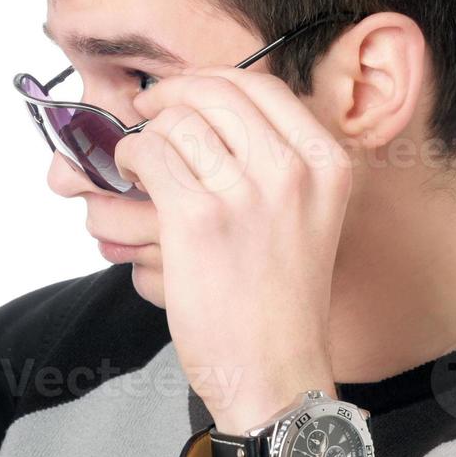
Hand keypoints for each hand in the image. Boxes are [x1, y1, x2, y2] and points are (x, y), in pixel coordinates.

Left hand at [115, 68, 351, 427]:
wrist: (276, 374)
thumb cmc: (280, 304)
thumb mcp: (306, 217)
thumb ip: (273, 163)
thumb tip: (206, 111)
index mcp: (326, 164)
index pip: (259, 87)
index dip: (208, 82)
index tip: (182, 95)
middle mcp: (293, 171)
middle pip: (214, 93)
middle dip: (170, 97)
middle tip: (146, 113)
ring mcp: (247, 193)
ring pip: (177, 122)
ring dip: (145, 136)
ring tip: (137, 161)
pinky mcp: (198, 219)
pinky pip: (149, 155)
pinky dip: (129, 158)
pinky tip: (130, 177)